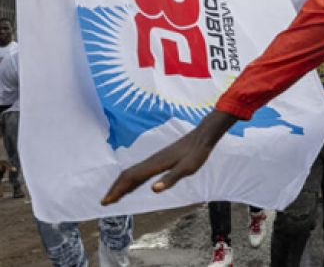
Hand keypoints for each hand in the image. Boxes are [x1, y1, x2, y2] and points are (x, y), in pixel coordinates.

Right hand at [100, 110, 236, 205]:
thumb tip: (153, 189)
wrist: (203, 136)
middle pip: (128, 175)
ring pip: (133, 172)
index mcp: (155, 164)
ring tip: (114, 197)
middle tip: (105, 202)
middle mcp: (152, 161)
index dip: (118, 189)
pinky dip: (132, 180)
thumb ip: (170, 179)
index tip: (106, 201)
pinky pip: (141, 171)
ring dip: (122, 185)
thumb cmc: (197, 153)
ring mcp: (155, 160)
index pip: (131, 178)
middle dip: (115, 188)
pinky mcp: (160, 160)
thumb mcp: (187, 169)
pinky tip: (132, 187)